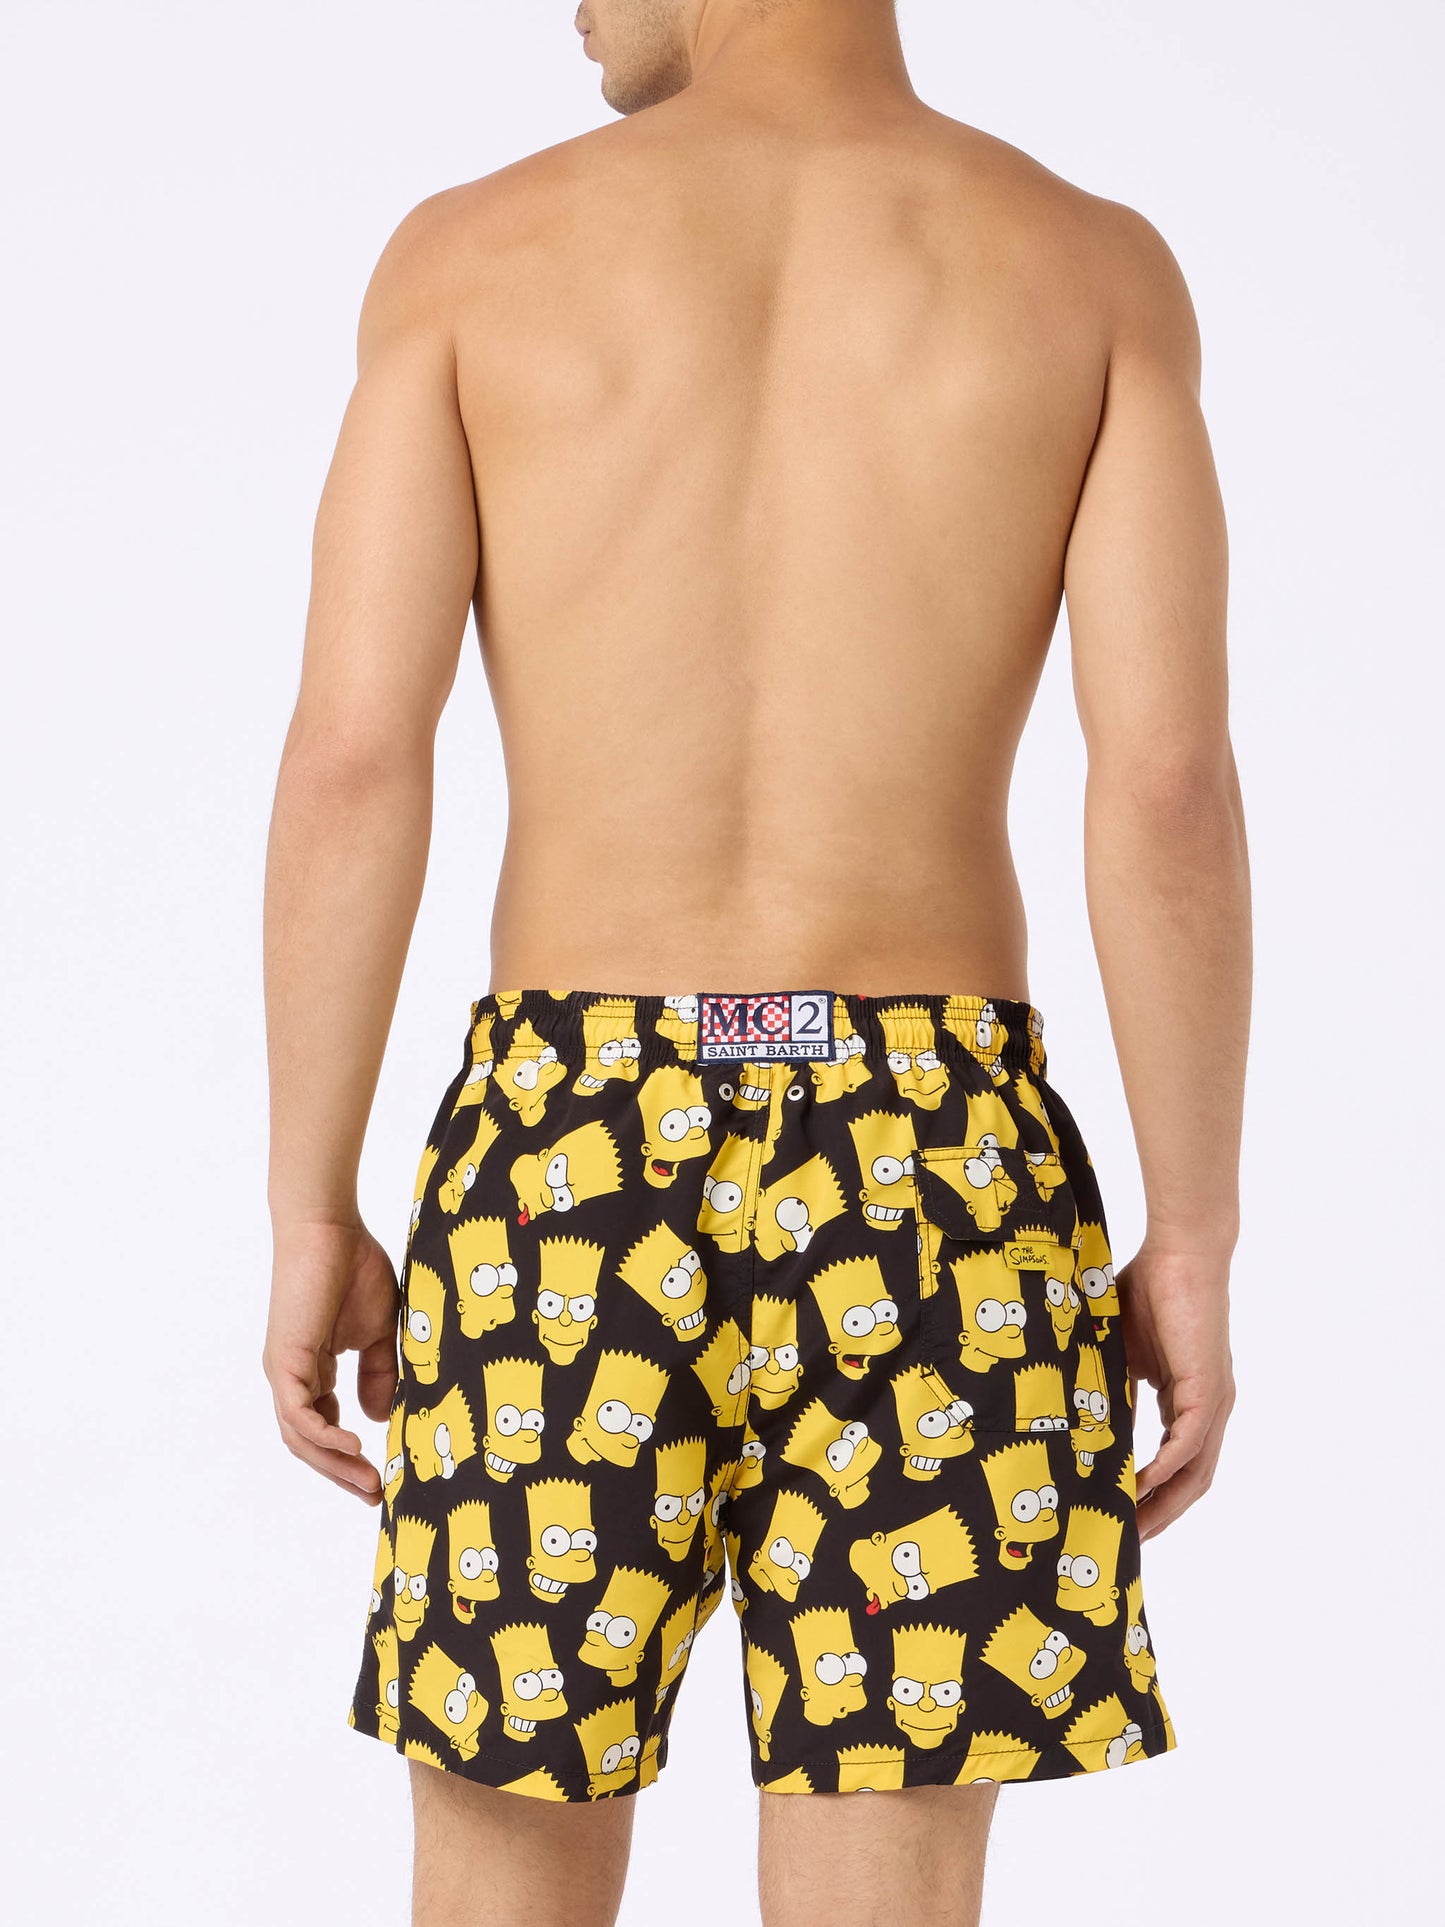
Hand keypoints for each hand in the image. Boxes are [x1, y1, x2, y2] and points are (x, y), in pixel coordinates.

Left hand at [263, 1218, 399, 1501]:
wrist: (329, 1227)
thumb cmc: (354, 1267)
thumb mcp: (378, 1331)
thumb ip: (378, 1373)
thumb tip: (378, 1420)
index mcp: (311, 1370)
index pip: (324, 1428)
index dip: (349, 1458)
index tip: (382, 1478)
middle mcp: (291, 1377)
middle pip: (309, 1444)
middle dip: (342, 1474)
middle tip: (377, 1496)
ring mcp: (284, 1371)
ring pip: (301, 1438)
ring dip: (335, 1465)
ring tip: (370, 1482)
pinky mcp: (285, 1361)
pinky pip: (299, 1415)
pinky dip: (325, 1436)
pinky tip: (355, 1447)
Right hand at [1119, 1244, 1234, 1540]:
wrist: (1181, 1251)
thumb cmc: (1150, 1288)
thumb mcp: (1122, 1351)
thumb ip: (1112, 1387)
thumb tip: (1081, 1419)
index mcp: (1188, 1400)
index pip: (1175, 1462)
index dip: (1154, 1494)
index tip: (1122, 1515)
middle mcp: (1208, 1409)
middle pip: (1191, 1480)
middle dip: (1161, 1514)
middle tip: (1128, 1542)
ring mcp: (1213, 1401)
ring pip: (1195, 1470)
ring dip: (1166, 1503)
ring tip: (1135, 1527)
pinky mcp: (1209, 1388)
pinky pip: (1189, 1442)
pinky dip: (1167, 1468)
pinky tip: (1142, 1483)